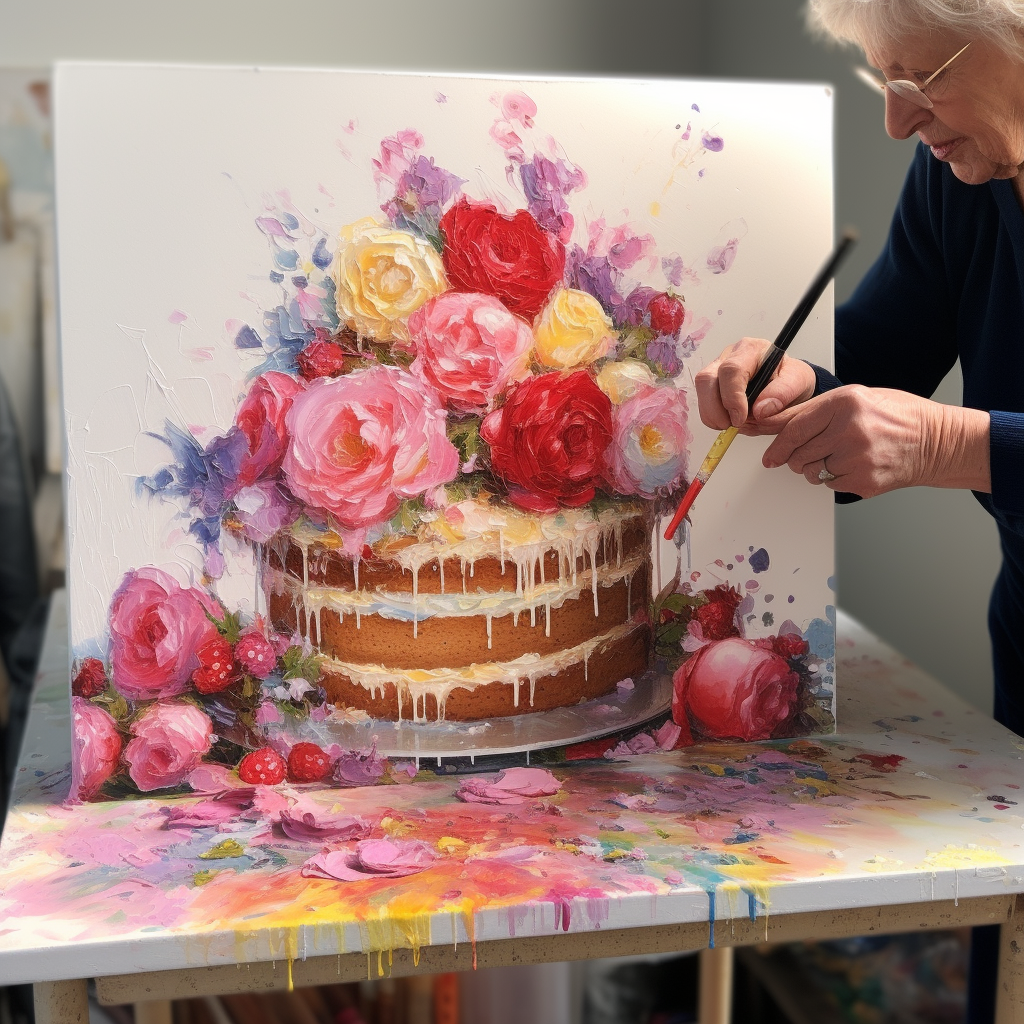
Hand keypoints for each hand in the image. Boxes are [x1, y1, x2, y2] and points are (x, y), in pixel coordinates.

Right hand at [694, 337, 816, 432]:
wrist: (787, 382)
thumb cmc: (791, 379)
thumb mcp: (798, 382)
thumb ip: (782, 393)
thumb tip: (760, 410)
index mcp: (752, 349)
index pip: (731, 370)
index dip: (732, 397)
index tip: (740, 418)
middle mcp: (730, 355)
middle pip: (707, 378)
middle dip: (715, 408)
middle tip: (730, 426)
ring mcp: (717, 367)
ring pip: (701, 389)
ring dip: (711, 413)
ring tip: (729, 425)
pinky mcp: (712, 382)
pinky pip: (703, 399)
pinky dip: (711, 415)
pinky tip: (727, 420)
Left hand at [759, 385, 990, 496]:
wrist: (935, 441)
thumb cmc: (895, 416)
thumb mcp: (854, 398)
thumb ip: (812, 411)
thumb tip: (771, 423)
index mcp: (845, 403)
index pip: (795, 428)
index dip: (777, 445)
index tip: (769, 456)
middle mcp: (849, 430)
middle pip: (799, 454)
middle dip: (796, 457)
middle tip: (808, 454)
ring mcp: (857, 458)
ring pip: (811, 472)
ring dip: (814, 469)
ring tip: (836, 456)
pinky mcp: (863, 481)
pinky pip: (829, 485)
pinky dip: (833, 479)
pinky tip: (851, 466)